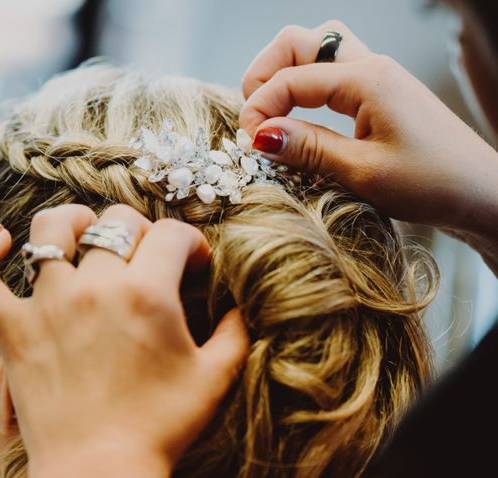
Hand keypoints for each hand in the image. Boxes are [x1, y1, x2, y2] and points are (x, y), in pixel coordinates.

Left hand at [0, 204, 248, 477]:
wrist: (100, 472)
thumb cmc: (160, 428)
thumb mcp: (214, 379)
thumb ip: (236, 333)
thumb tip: (240, 306)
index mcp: (147, 294)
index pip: (172, 234)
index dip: (190, 241)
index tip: (194, 262)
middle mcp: (96, 287)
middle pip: (117, 222)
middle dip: (140, 229)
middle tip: (146, 255)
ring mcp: (48, 305)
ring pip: (49, 231)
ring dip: (70, 223)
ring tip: (83, 232)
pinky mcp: (13, 330)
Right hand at [240, 21, 497, 238]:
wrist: (481, 193)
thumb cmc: (431, 184)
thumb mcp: (362, 171)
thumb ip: (308, 148)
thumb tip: (260, 135)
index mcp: (366, 79)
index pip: (292, 78)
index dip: (259, 106)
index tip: (245, 141)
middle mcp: (371, 66)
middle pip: (301, 42)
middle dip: (265, 71)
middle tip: (252, 114)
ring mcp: (378, 77)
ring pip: (317, 50)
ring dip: (286, 73)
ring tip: (271, 111)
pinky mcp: (382, 94)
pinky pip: (333, 73)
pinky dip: (306, 86)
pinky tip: (301, 116)